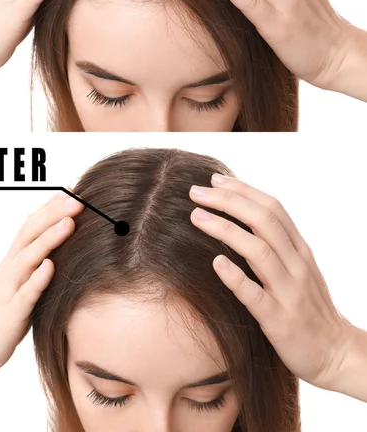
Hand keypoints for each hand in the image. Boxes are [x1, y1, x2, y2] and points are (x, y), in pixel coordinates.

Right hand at [0, 191, 83, 376]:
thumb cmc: (8, 310)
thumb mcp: (23, 280)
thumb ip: (39, 260)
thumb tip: (66, 240)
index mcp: (14, 258)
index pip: (32, 225)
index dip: (51, 206)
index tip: (75, 190)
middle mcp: (10, 268)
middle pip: (29, 233)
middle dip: (53, 213)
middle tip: (78, 199)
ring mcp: (9, 289)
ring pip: (27, 258)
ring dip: (49, 239)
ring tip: (69, 222)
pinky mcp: (11, 313)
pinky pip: (25, 294)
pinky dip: (38, 279)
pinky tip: (51, 267)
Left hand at [189, 174, 353, 391]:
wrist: (335, 352)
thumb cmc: (308, 306)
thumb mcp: (298, 268)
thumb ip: (276, 244)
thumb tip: (244, 215)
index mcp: (299, 250)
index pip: (272, 208)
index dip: (242, 190)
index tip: (214, 180)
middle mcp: (296, 265)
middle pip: (263, 221)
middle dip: (228, 202)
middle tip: (196, 192)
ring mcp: (288, 292)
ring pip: (258, 251)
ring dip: (226, 230)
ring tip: (197, 217)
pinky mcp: (279, 320)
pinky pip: (255, 295)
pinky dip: (235, 278)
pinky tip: (216, 263)